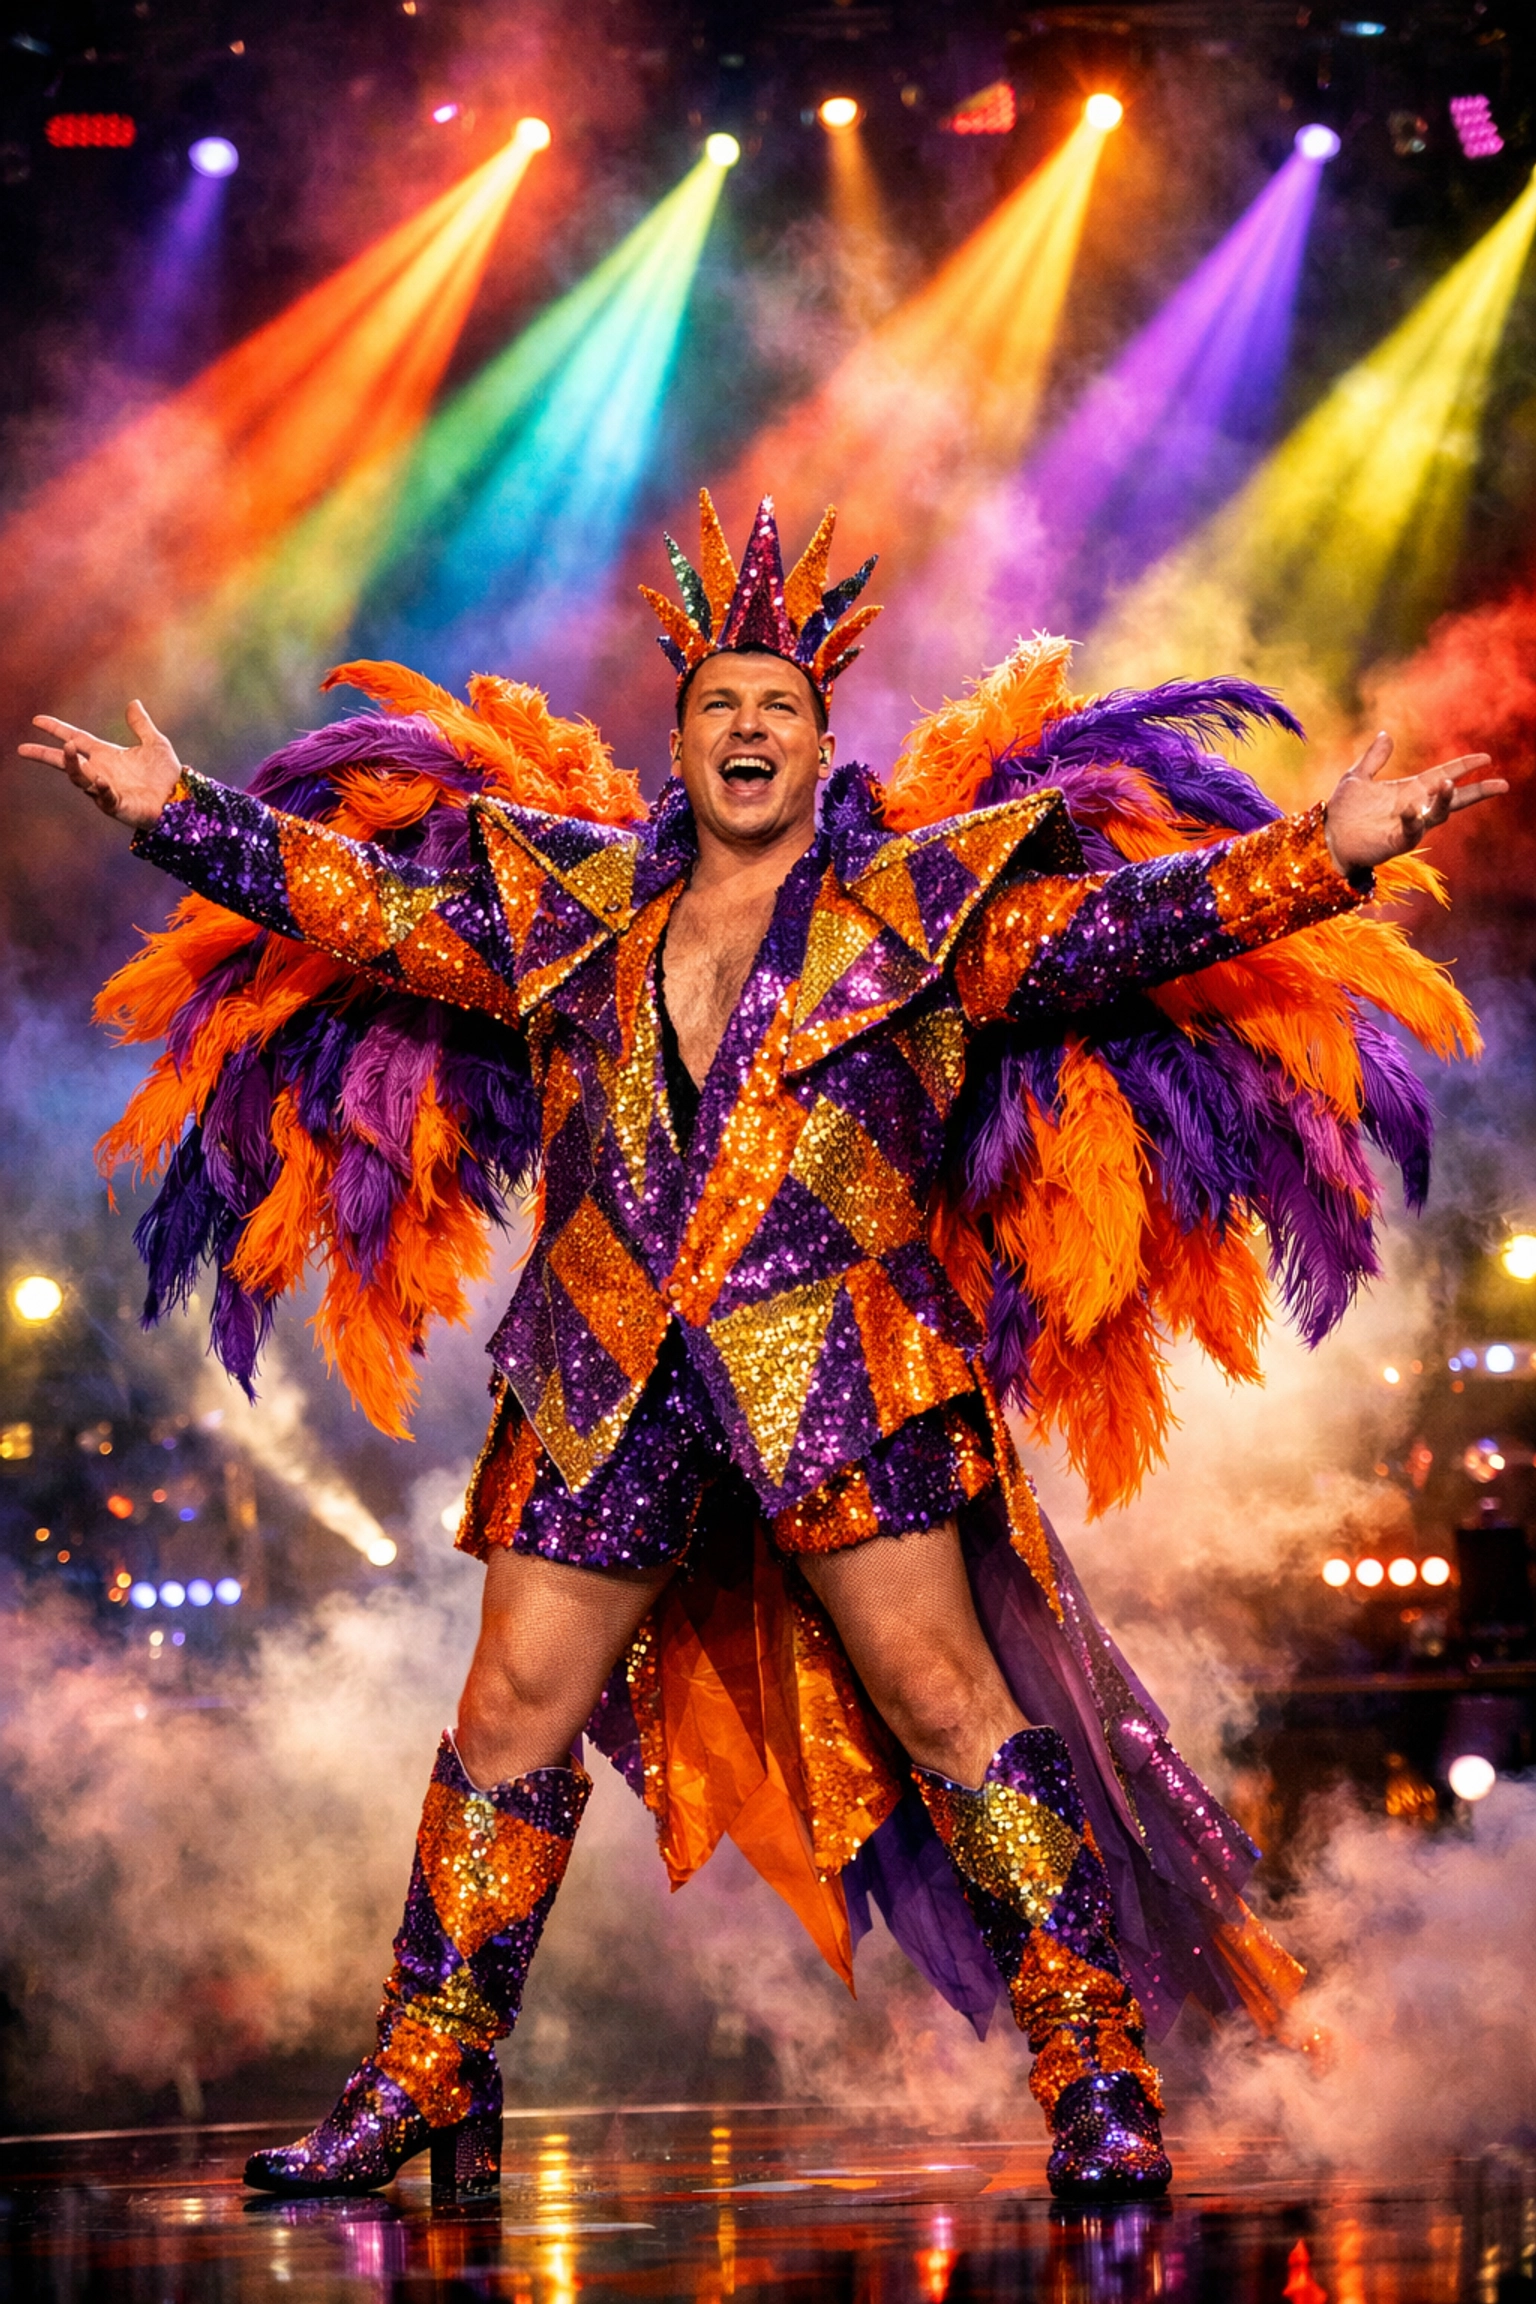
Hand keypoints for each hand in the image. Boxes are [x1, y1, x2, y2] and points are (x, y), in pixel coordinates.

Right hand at [18, 700, 184, 829]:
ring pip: (80, 778)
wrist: (181, 799)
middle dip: (45, 755)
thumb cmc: (166, 775)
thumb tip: (133, 703)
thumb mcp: (155, 743)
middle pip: (67, 762)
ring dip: (72, 765)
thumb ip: (141, 725)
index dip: (57, 730)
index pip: (76, 739)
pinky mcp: (117, 805)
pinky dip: (102, 790)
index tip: (37, 721)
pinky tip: (102, 781)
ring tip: (68, 750)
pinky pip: (104, 798)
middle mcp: (101, 771)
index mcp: (106, 755)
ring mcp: (106, 789)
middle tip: (24, 749)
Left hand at [1323, 730, 1506, 877]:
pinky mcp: (1397, 842)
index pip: (1444, 775)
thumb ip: (1374, 758)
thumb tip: (1385, 735)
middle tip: (1501, 785)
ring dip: (1445, 800)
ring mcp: (1408, 826)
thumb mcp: (1357, 777)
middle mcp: (1415, 807)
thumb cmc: (1343, 811)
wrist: (1326, 837)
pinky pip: (1413, 832)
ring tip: (1449, 785)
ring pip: (1438, 814)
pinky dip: (1415, 821)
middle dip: (1478, 792)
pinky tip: (1412, 810)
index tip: (1486, 758)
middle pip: (1453, 798)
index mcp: (1410, 790)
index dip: (1464, 767)